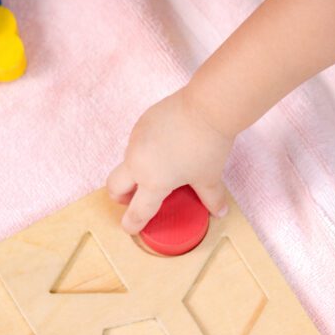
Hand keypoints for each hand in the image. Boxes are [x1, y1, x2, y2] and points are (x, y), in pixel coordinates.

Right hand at [106, 88, 233, 233]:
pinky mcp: (141, 123)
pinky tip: (167, 146)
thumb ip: (211, 198)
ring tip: (163, 168)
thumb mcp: (210, 177)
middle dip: (121, 197)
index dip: (133, 223)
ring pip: (126, 162)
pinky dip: (146, 151)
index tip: (131, 228)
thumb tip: (220, 211)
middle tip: (136, 199)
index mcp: (153, 182)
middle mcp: (138, 163)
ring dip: (137, 171)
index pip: (137, 211)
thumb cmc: (208, 145)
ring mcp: (136, 140)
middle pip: (114, 187)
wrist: (207, 107)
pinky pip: (137, 143)